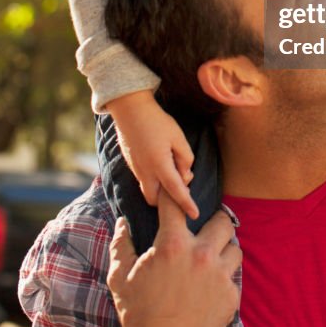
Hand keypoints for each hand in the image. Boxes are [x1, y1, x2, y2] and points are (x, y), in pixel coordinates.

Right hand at [106, 90, 197, 217]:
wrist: (130, 110)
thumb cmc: (157, 121)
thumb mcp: (178, 137)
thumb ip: (185, 158)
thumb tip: (186, 175)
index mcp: (159, 165)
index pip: (175, 191)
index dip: (186, 204)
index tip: (195, 215)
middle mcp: (145, 172)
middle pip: (155, 200)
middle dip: (167, 202)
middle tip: (182, 188)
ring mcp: (136, 170)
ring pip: (148, 191)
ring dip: (160, 191)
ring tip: (173, 173)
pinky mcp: (132, 165)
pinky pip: (143, 182)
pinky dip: (153, 182)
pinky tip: (161, 167)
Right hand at [108, 190, 240, 326]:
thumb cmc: (137, 314)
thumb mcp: (120, 278)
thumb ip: (121, 245)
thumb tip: (122, 221)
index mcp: (171, 244)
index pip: (177, 204)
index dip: (175, 196)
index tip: (176, 195)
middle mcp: (200, 254)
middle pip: (223, 220)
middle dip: (214, 224)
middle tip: (206, 233)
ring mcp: (219, 275)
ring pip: (234, 248)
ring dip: (223, 252)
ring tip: (210, 262)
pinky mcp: (231, 296)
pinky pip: (234, 277)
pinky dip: (224, 280)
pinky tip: (210, 289)